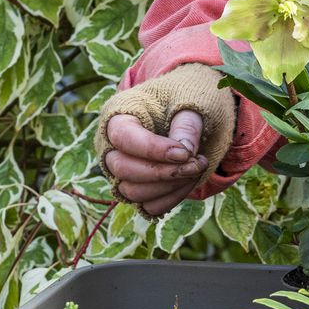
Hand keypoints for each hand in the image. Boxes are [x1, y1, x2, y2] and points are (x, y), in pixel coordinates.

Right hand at [94, 63, 235, 214]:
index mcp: (118, 115)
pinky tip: (189, 181)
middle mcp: (111, 146)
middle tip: (196, 163)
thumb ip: (187, 125)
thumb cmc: (185, 101)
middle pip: (123, 169)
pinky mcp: (137, 189)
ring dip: (170, 187)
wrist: (189, 113)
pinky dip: (171, 199)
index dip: (153, 150)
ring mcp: (121, 171)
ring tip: (196, 169)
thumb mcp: (189, 102)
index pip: (123, 138)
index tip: (184, 153)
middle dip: (164, 172)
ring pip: (133, 193)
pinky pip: (148, 207)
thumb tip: (185, 153)